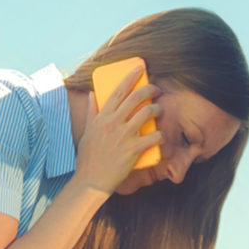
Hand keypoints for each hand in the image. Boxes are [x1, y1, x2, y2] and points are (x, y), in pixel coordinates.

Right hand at [74, 62, 164, 194]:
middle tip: (156, 89)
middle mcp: (113, 123)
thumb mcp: (87, 132)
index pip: (118, 91)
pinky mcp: (133, 149)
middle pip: (136, 98)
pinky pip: (155, 137)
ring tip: (160, 110)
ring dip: (157, 109)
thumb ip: (91, 112)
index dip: (130, 77)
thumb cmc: (88, 157)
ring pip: (147, 113)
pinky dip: (161, 135)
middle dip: (150, 89)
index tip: (140, 68)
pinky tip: (162, 136)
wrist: (91, 180)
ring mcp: (124, 136)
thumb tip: (91, 95)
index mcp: (101, 117)